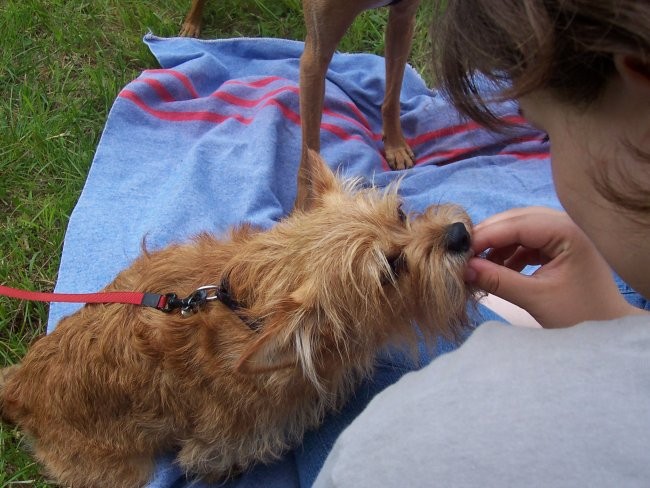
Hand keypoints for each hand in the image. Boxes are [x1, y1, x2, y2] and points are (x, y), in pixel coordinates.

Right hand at [466, 207, 638, 327]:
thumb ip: (498, 280)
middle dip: (488, 237)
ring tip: (479, 266)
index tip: (459, 252)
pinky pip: (526, 240)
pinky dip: (509, 252)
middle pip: (515, 220)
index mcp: (568, 231)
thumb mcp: (535, 298)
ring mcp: (563, 232)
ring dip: (497, 245)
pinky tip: (497, 268)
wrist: (607, 328)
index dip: (485, 236)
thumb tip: (464, 268)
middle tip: (463, 256)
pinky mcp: (559, 244)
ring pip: (518, 228)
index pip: (516, 224)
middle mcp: (567, 223)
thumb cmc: (579, 315)